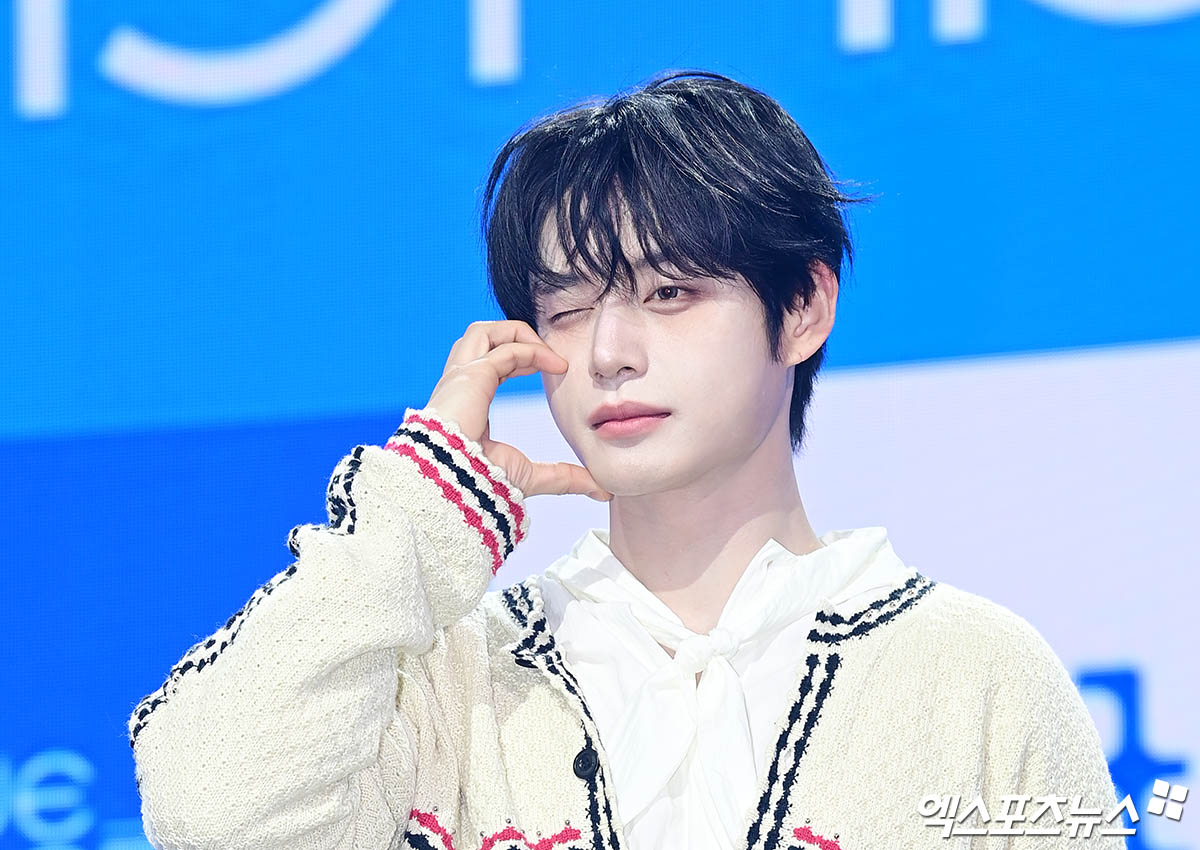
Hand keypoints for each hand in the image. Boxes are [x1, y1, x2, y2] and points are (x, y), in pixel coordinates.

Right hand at [425, 321, 611, 500]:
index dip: (520, 357)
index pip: (487, 362)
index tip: (554, 368)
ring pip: (482, 331)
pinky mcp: (471, 377)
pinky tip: (556, 365)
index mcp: (464, 401)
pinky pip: (506, 350)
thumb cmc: (478, 482)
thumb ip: (563, 477)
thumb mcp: (529, 476)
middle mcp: (457, 384)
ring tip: (549, 354)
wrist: (453, 485)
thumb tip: (602, 490)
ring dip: (518, 333)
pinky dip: (532, 351)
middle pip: (478, 337)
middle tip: (551, 356)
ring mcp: (460, 378)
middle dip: (515, 336)